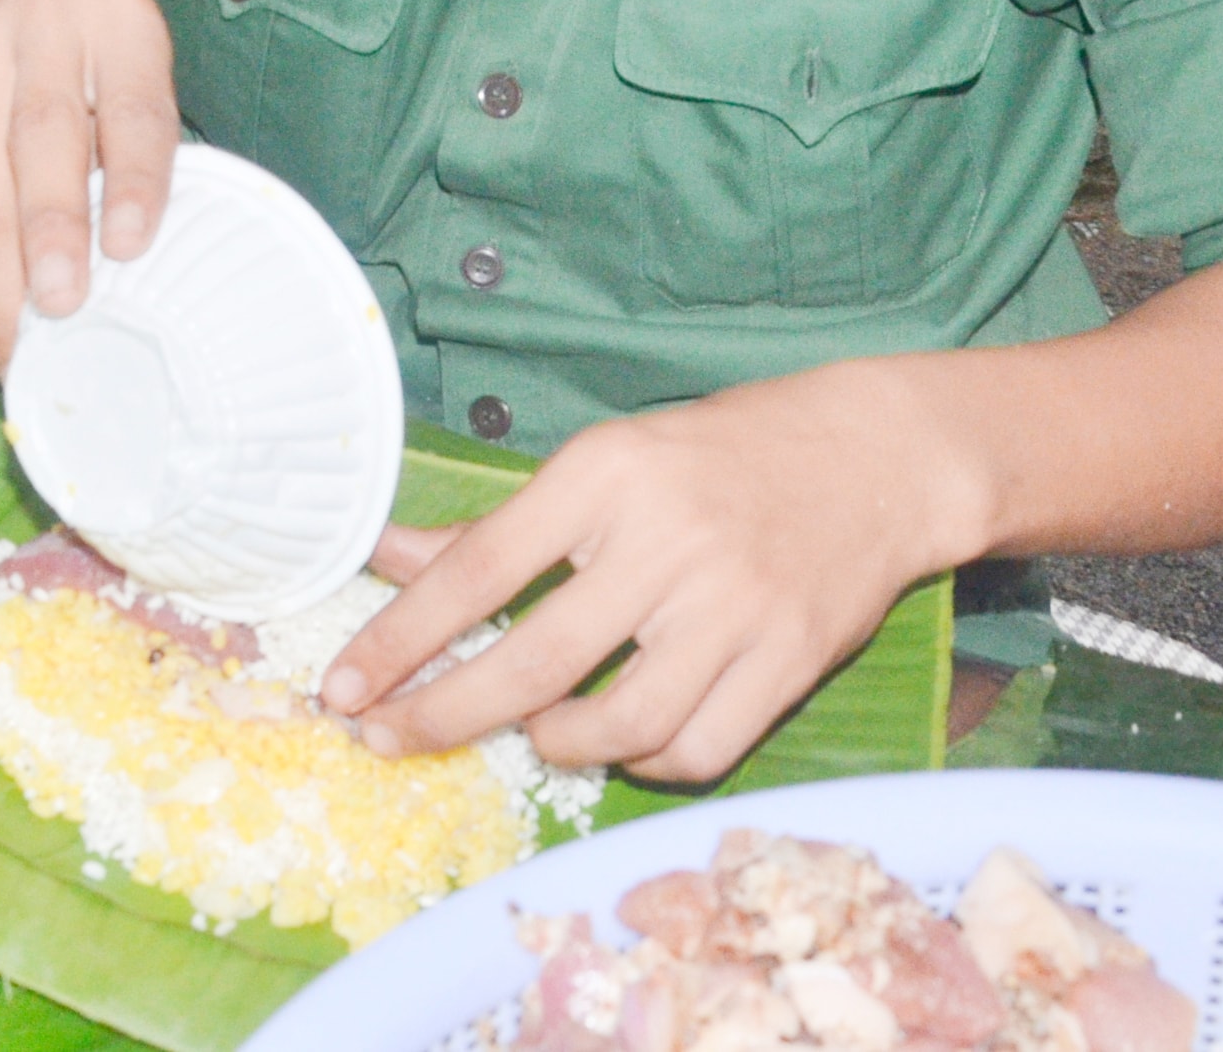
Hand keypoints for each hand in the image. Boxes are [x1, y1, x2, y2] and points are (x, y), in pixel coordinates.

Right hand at [0, 0, 179, 359]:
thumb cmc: (70, 76)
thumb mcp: (120, 85)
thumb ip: (130, 155)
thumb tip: (125, 278)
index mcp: (118, 20)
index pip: (133, 106)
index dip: (135, 181)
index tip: (129, 250)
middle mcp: (41, 20)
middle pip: (43, 138)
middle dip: (52, 233)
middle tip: (62, 307)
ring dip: (2, 279)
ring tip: (22, 342)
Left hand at [320, 357, 956, 781]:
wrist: (876, 456)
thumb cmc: (716, 457)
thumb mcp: (602, 464)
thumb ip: (497, 528)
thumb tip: (385, 558)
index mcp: (604, 474)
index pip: (477, 570)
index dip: (401, 637)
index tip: (345, 686)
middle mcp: (665, 541)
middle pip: (532, 661)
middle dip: (443, 714)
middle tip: (387, 739)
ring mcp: (733, 608)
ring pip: (617, 724)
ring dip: (553, 744)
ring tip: (531, 731)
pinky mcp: (789, 661)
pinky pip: (697, 749)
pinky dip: (642, 764)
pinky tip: (618, 743)